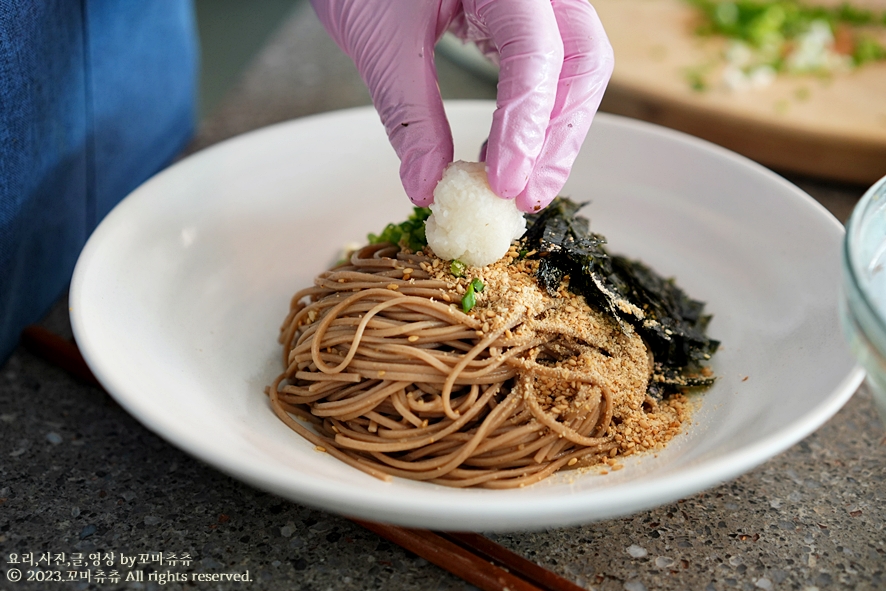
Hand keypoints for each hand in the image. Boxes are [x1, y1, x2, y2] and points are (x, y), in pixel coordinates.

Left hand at [311, 0, 613, 211]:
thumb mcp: (380, 41)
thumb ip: (408, 114)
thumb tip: (427, 187)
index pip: (536, 51)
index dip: (525, 123)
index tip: (504, 182)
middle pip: (582, 62)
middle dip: (557, 138)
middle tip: (525, 196)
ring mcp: (540, 0)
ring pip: (577, 69)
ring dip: (552, 136)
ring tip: (514, 186)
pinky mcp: (528, 18)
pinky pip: (553, 70)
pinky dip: (534, 118)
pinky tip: (503, 154)